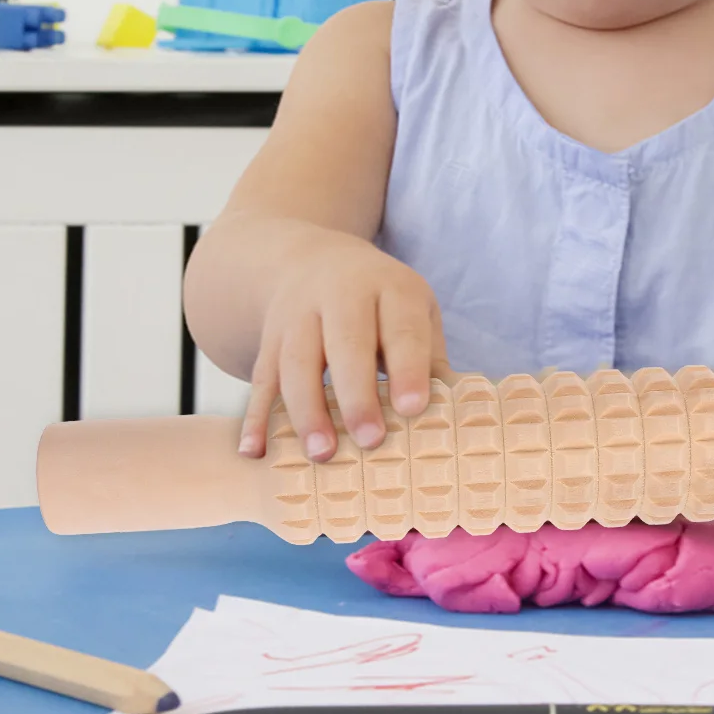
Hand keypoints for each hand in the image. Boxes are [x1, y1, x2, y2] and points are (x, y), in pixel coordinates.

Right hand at [238, 230, 447, 461]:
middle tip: (370, 440)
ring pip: (297, 361)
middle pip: (346, 342)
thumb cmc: (378, 301)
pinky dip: (255, 416)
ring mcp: (298, 314)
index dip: (408, 367)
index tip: (414, 408)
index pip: (401, 327)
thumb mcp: (411, 310)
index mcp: (389, 287)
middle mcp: (341, 294)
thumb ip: (429, 359)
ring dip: (307, 410)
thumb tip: (459, 417)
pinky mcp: (268, 338)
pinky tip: (255, 451)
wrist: (307, 259)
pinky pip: (260, 377)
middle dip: (357, 394)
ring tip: (322, 454)